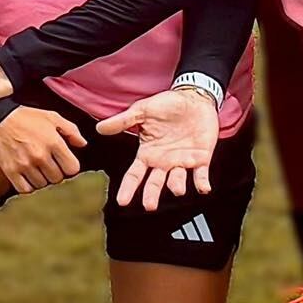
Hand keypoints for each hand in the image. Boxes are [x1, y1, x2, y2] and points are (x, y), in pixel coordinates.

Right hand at [0, 106, 87, 193]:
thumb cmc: (27, 117)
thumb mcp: (52, 117)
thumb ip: (71, 130)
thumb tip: (83, 144)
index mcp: (53, 142)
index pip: (72, 169)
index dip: (69, 166)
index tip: (63, 162)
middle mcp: (40, 155)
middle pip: (57, 179)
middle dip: (55, 172)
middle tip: (48, 163)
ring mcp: (25, 165)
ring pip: (42, 184)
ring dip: (41, 178)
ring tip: (36, 167)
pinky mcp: (11, 171)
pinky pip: (26, 189)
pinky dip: (28, 185)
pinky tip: (27, 175)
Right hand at [95, 87, 218, 210]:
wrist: (193, 97)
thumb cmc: (167, 105)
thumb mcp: (142, 111)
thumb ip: (123, 121)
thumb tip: (100, 128)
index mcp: (148, 153)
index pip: (135, 175)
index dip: (129, 188)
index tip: (122, 201)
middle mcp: (164, 162)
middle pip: (155, 183)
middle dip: (152, 195)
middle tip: (149, 205)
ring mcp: (183, 161)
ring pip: (178, 179)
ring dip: (177, 185)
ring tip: (176, 189)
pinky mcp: (201, 158)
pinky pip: (201, 174)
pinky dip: (202, 182)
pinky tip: (203, 188)